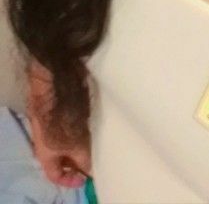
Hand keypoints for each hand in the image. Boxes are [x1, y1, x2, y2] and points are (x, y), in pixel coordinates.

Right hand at [27, 59, 92, 187]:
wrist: (55, 85)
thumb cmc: (61, 119)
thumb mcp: (74, 144)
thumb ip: (83, 158)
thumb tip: (91, 169)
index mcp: (46, 153)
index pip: (55, 174)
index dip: (69, 179)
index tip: (86, 178)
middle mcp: (50, 140)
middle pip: (66, 155)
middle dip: (82, 158)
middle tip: (100, 159)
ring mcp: (58, 123)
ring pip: (74, 138)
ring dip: (88, 139)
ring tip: (105, 142)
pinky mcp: (67, 109)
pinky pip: (80, 122)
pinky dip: (90, 125)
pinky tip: (104, 123)